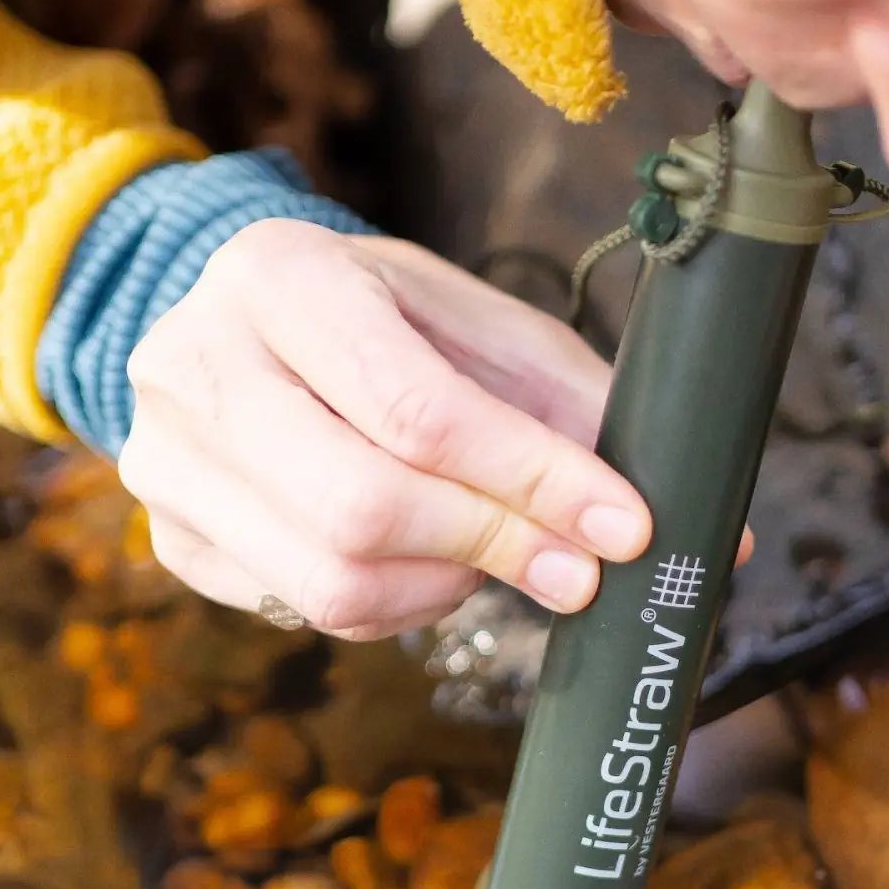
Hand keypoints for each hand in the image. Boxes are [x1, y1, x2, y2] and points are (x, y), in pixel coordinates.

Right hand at [119, 222, 654, 638]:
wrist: (242, 328)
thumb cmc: (384, 324)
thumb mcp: (478, 328)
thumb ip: (581, 412)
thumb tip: (722, 539)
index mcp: (280, 276)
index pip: (417, 408)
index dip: (533, 481)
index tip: (628, 528)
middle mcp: (194, 364)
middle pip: (361, 507)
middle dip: (496, 546)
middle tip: (582, 573)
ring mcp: (166, 460)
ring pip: (329, 583)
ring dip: (447, 587)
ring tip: (498, 554)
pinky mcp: (171, 540)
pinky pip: (303, 612)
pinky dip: (393, 606)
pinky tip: (427, 561)